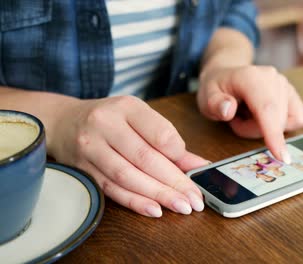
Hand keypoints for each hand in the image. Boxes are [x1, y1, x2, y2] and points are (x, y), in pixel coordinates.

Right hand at [49, 96, 207, 216]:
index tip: (194, 171)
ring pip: (128, 176)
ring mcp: (91, 147)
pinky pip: (111, 189)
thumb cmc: (111, 120)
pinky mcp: (83, 169)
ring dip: (157, 195)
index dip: (179, 155)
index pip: (160, 133)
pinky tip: (154, 210)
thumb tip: (199, 166)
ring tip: (180, 207)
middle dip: (174, 183)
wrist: (64, 122)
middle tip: (194, 200)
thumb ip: (170, 142)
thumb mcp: (141, 119)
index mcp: (127, 107)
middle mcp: (106, 124)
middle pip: (145, 158)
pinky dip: (135, 202)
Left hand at [197, 65, 302, 162]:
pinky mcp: (293, 96)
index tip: (280, 156)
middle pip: (276, 121)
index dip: (274, 133)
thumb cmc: (217, 88)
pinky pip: (296, 120)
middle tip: (236, 121)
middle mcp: (273, 79)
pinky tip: (263, 118)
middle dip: (254, 131)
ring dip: (265, 129)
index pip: (267, 108)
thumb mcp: (206, 96)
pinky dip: (280, 126)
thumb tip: (228, 110)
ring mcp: (286, 86)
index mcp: (251, 77)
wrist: (226, 75)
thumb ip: (214, 103)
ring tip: (247, 117)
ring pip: (286, 123)